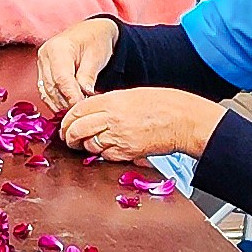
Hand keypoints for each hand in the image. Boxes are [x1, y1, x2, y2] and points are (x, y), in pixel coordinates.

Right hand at [36, 17, 119, 115]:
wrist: (92, 31)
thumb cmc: (96, 40)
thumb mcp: (96, 56)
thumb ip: (88, 76)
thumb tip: (84, 95)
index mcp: (57, 48)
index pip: (61, 78)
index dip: (71, 96)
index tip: (81, 107)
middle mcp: (45, 56)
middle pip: (52, 87)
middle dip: (67, 102)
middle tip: (82, 111)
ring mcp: (41, 64)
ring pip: (47, 92)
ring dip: (61, 105)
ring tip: (77, 110)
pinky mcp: (43, 73)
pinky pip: (46, 92)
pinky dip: (56, 102)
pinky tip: (68, 107)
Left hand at [58, 86, 223, 163]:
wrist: (184, 120)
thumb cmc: (164, 104)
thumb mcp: (132, 95)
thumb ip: (109, 103)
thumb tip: (91, 111)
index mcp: (113, 101)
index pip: (78, 110)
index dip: (68, 119)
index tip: (66, 124)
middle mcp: (113, 118)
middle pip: (78, 129)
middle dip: (69, 136)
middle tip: (69, 138)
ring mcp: (120, 137)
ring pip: (90, 145)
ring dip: (86, 146)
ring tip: (89, 143)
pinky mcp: (128, 152)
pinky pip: (106, 156)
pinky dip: (103, 154)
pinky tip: (108, 148)